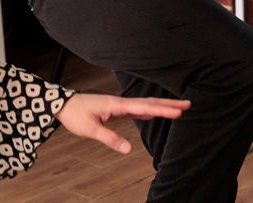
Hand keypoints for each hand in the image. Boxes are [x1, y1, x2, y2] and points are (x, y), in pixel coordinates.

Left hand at [56, 94, 190, 153]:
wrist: (63, 105)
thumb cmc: (76, 115)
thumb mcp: (90, 129)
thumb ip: (110, 138)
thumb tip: (128, 149)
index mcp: (117, 105)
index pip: (144, 107)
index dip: (162, 109)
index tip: (179, 111)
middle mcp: (121, 102)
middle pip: (149, 103)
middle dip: (169, 104)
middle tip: (188, 104)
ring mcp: (120, 105)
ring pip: (145, 104)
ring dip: (161, 106)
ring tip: (178, 108)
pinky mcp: (116, 109)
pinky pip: (137, 109)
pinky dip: (149, 109)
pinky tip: (153, 113)